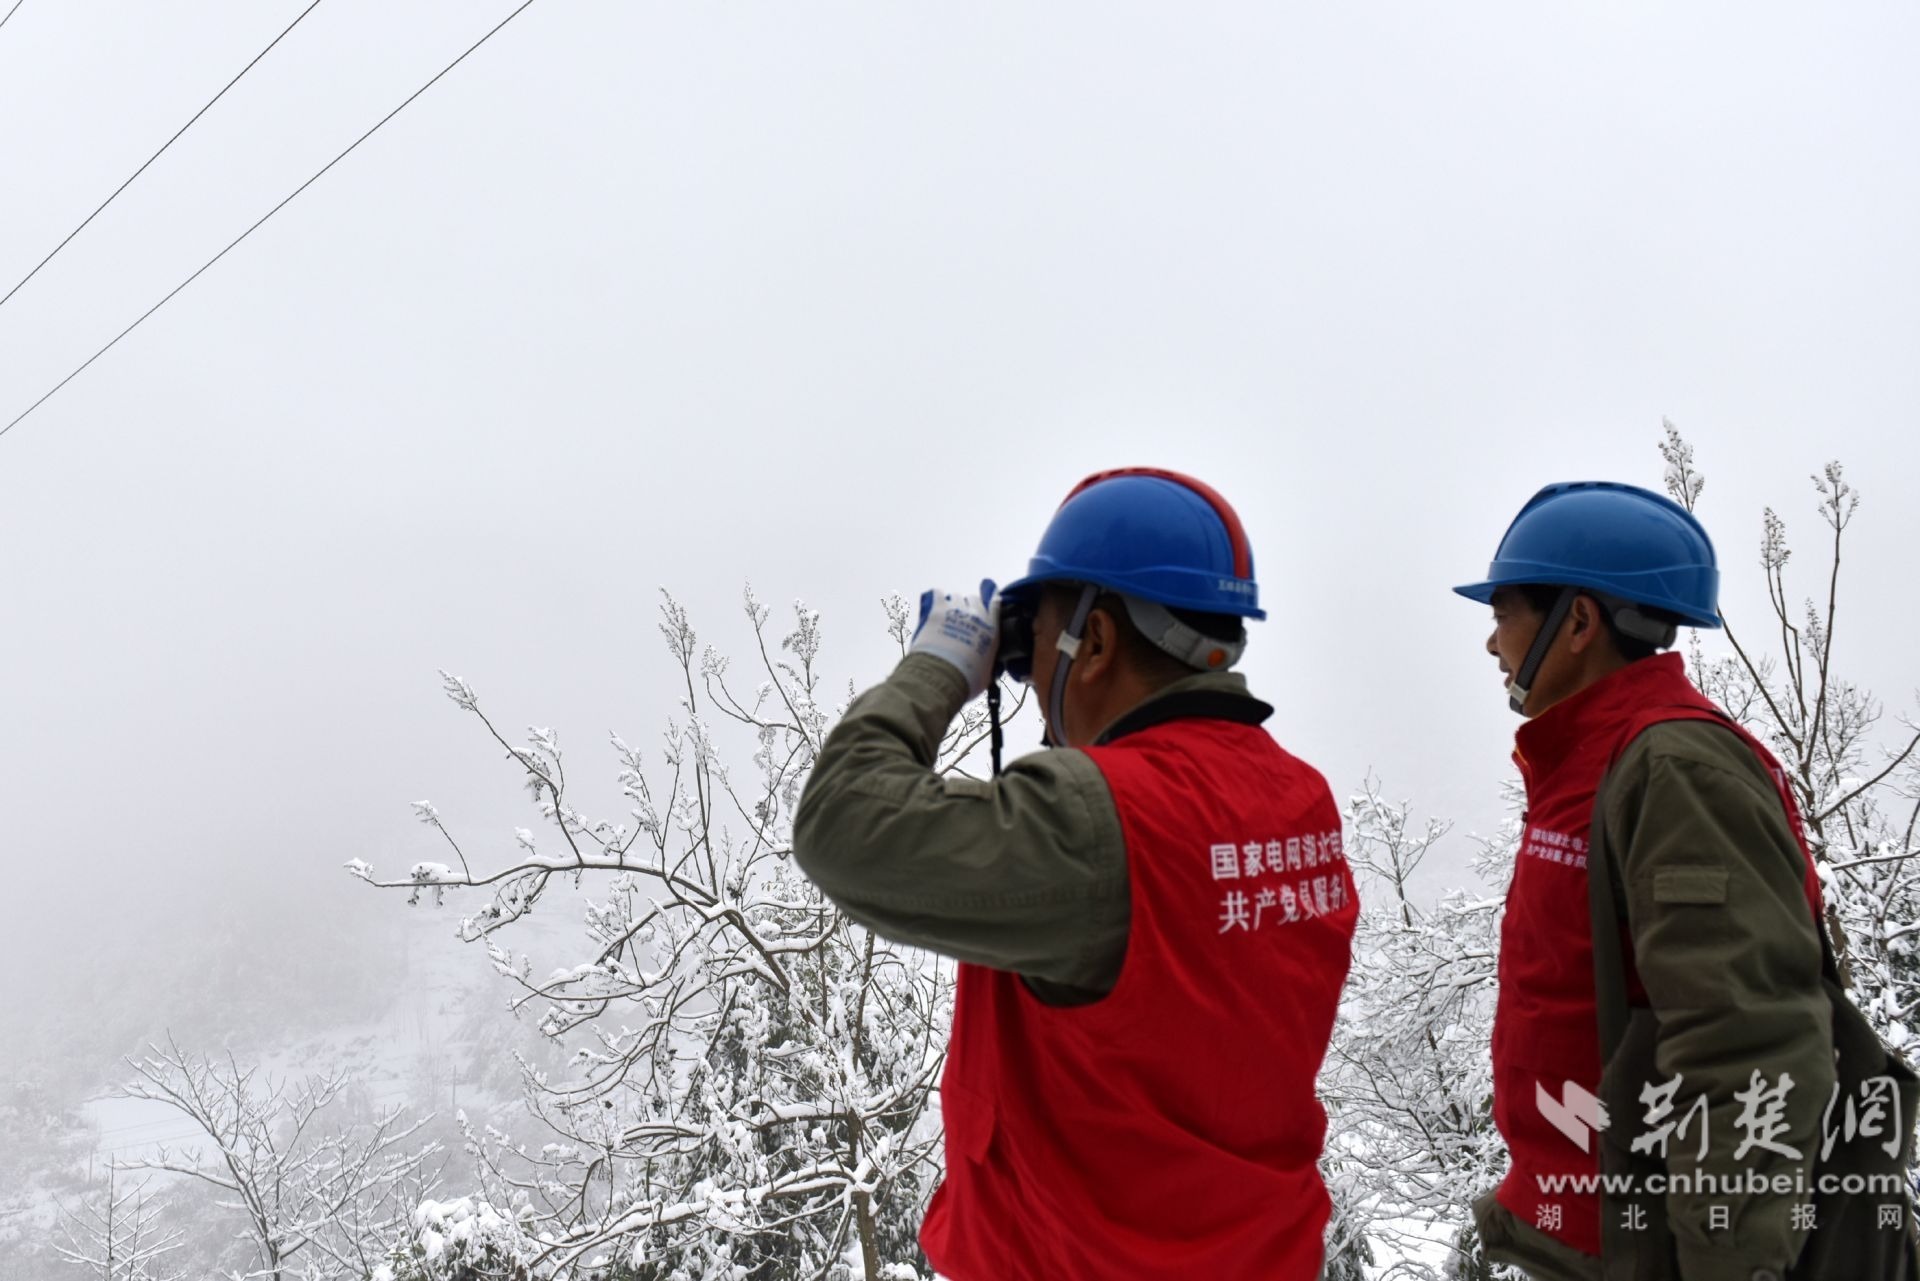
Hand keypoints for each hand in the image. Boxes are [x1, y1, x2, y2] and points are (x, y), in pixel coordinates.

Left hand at [910, 579, 999, 699]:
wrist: (945, 674)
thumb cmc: (968, 678)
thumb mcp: (987, 672)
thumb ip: (988, 662)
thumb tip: (985, 669)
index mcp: (991, 628)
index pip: (995, 604)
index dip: (991, 600)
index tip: (987, 601)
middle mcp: (976, 614)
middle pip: (973, 599)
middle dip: (968, 607)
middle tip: (961, 620)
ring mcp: (956, 609)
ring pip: (956, 597)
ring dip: (952, 604)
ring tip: (946, 617)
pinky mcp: (937, 609)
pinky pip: (937, 594)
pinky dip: (937, 598)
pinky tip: (933, 605)